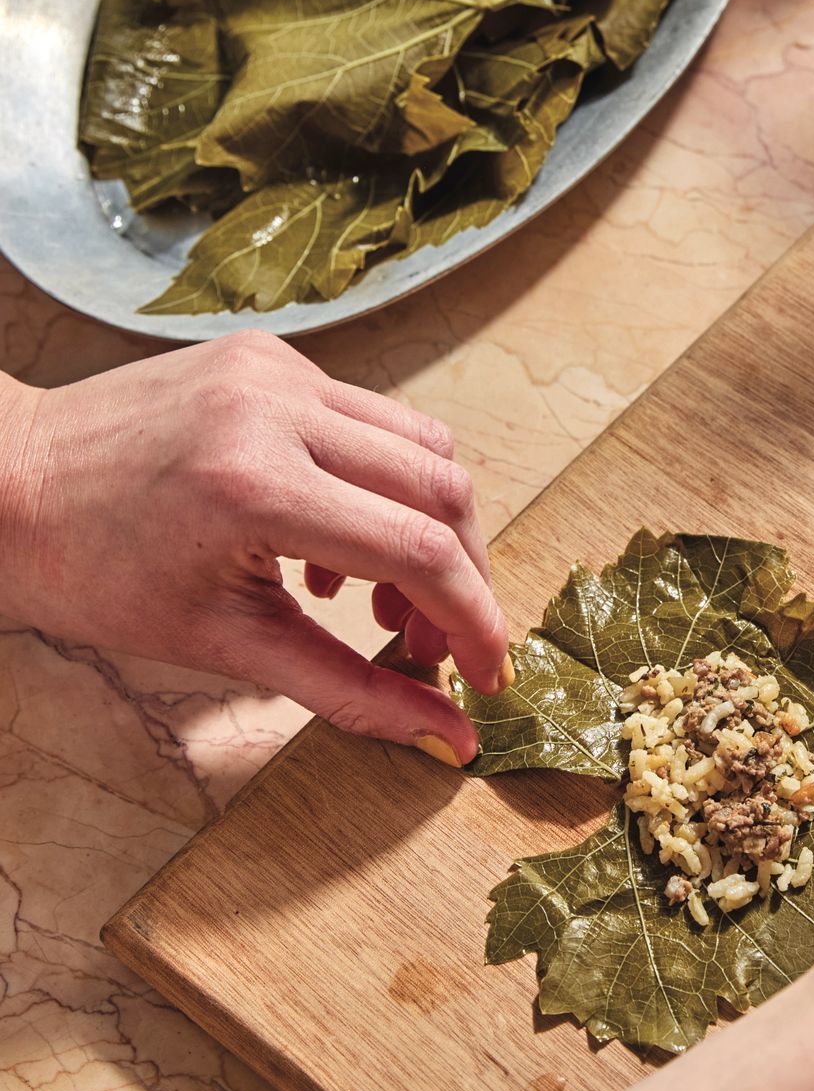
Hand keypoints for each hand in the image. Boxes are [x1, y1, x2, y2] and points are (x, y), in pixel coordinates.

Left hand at [0, 335, 508, 762]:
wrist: (4, 484)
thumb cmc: (92, 573)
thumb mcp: (224, 645)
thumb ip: (348, 688)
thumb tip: (442, 735)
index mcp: (256, 487)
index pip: (417, 549)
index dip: (473, 619)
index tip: (488, 673)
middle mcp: (276, 411)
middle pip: (440, 487)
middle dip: (460, 575)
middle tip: (433, 645)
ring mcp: (275, 371)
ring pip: (418, 443)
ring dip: (426, 525)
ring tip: (379, 598)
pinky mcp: (269, 355)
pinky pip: (365, 417)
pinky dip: (375, 484)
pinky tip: (329, 544)